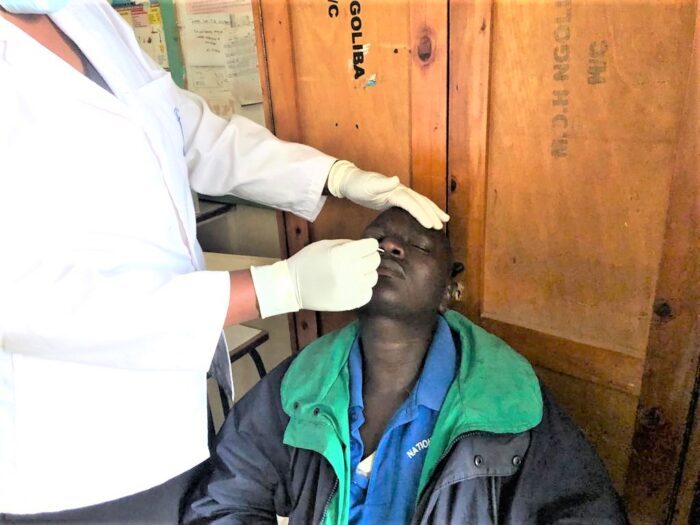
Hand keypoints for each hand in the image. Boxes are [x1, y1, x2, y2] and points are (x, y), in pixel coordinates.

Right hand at [249, 238, 379, 317]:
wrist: (292, 287)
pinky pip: (368, 293)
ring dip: (366, 273)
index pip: (371, 246)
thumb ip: (348, 244)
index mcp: (342, 255)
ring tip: (354, 273)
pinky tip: (352, 285)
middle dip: (369, 257)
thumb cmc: (307, 261)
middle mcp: (349, 272)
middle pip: (375, 261)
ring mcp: (351, 290)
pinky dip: (363, 288)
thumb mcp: (326, 245)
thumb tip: (367, 247)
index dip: (369, 244)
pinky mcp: (350, 303)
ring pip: (373, 277)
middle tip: (360, 258)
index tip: (365, 246)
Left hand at [326, 160, 449, 228]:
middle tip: (441, 226)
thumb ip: (381, 184)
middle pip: (420, 202)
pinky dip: (423, 211)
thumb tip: (395, 180)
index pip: (412, 203)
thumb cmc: (357, 184)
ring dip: (432, 211)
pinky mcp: (396, 198)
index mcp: (395, 189)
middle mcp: (400, 190)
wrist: (351, 181)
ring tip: (444, 220)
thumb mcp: (367, 185)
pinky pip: (414, 206)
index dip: (422, 213)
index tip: (431, 224)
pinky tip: (427, 218)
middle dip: (432, 213)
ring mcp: (400, 193)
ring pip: (420, 202)